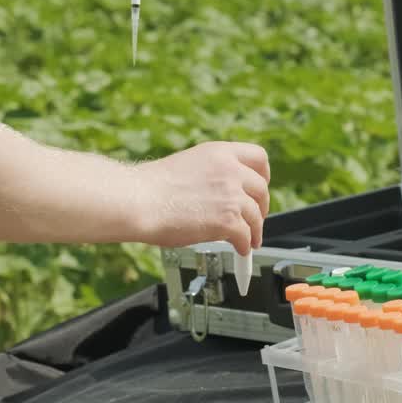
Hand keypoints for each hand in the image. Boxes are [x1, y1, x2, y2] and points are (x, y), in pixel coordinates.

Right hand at [131, 141, 270, 255]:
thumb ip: (212, 174)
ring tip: (250, 240)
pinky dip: (245, 246)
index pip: (259, 157)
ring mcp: (231, 195)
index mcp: (220, 152)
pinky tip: (240, 250)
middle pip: (262, 189)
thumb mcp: (189, 164)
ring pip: (256, 216)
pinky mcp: (227, 220)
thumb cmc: (152, 187)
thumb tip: (223, 192)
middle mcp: (230, 170)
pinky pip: (246, 236)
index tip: (260, 187)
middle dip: (261, 207)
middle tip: (256, 218)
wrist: (138, 200)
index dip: (263, 176)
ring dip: (255, 231)